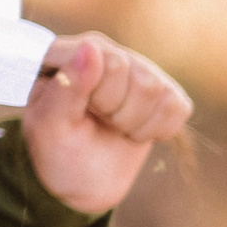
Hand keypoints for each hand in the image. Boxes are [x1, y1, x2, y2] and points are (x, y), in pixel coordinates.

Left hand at [18, 31, 192, 214]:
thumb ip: (66, 87)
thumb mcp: (49, 127)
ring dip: (134, 123)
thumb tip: (91, 47)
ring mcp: (135, 68)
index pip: (109, 60)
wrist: (83, 179)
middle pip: (139, 77)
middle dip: (117, 113)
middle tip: (97, 121)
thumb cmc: (58, 150)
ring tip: (112, 126)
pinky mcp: (164, 90)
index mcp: (66, 53)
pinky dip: (156, 130)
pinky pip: (177, 106)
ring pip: (157, 90)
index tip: (81, 111)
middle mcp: (103, 51)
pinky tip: (132, 131)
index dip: (100, 97)